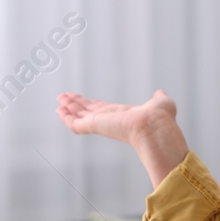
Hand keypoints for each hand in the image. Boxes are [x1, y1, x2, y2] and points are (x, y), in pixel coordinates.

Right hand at [55, 89, 188, 187]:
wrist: (154, 127)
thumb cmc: (160, 118)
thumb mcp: (160, 103)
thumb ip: (158, 98)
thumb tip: (160, 93)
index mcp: (124, 115)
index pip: (103, 109)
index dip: (92, 104)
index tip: (83, 99)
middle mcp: (111, 120)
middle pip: (89, 111)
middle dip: (77, 104)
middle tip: (64, 97)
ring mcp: (102, 124)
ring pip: (80, 116)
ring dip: (69, 107)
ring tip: (59, 99)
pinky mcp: (94, 126)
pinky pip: (76, 123)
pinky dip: (67, 117)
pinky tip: (60, 109)